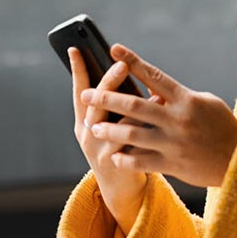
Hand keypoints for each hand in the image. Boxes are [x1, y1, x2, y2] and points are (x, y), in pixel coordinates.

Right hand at [69, 47, 156, 232]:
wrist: (121, 189)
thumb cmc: (118, 148)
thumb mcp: (107, 126)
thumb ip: (113, 105)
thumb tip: (125, 69)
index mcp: (83, 121)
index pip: (79, 90)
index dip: (77, 70)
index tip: (75, 48)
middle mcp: (87, 134)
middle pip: (96, 104)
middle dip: (109, 83)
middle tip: (122, 65)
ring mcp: (100, 150)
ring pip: (115, 124)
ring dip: (134, 106)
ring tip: (151, 90)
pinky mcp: (118, 164)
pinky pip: (134, 143)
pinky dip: (148, 127)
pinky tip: (161, 116)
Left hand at [80, 44, 236, 188]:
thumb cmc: (222, 127)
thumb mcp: (205, 103)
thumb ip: (177, 96)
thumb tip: (151, 87)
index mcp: (186, 99)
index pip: (154, 75)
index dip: (132, 60)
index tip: (113, 49)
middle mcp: (177, 119)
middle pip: (134, 104)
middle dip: (107, 97)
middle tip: (87, 93)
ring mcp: (173, 143)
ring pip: (132, 134)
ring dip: (109, 128)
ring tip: (93, 125)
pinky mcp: (173, 165)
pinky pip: (141, 161)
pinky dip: (124, 158)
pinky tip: (113, 155)